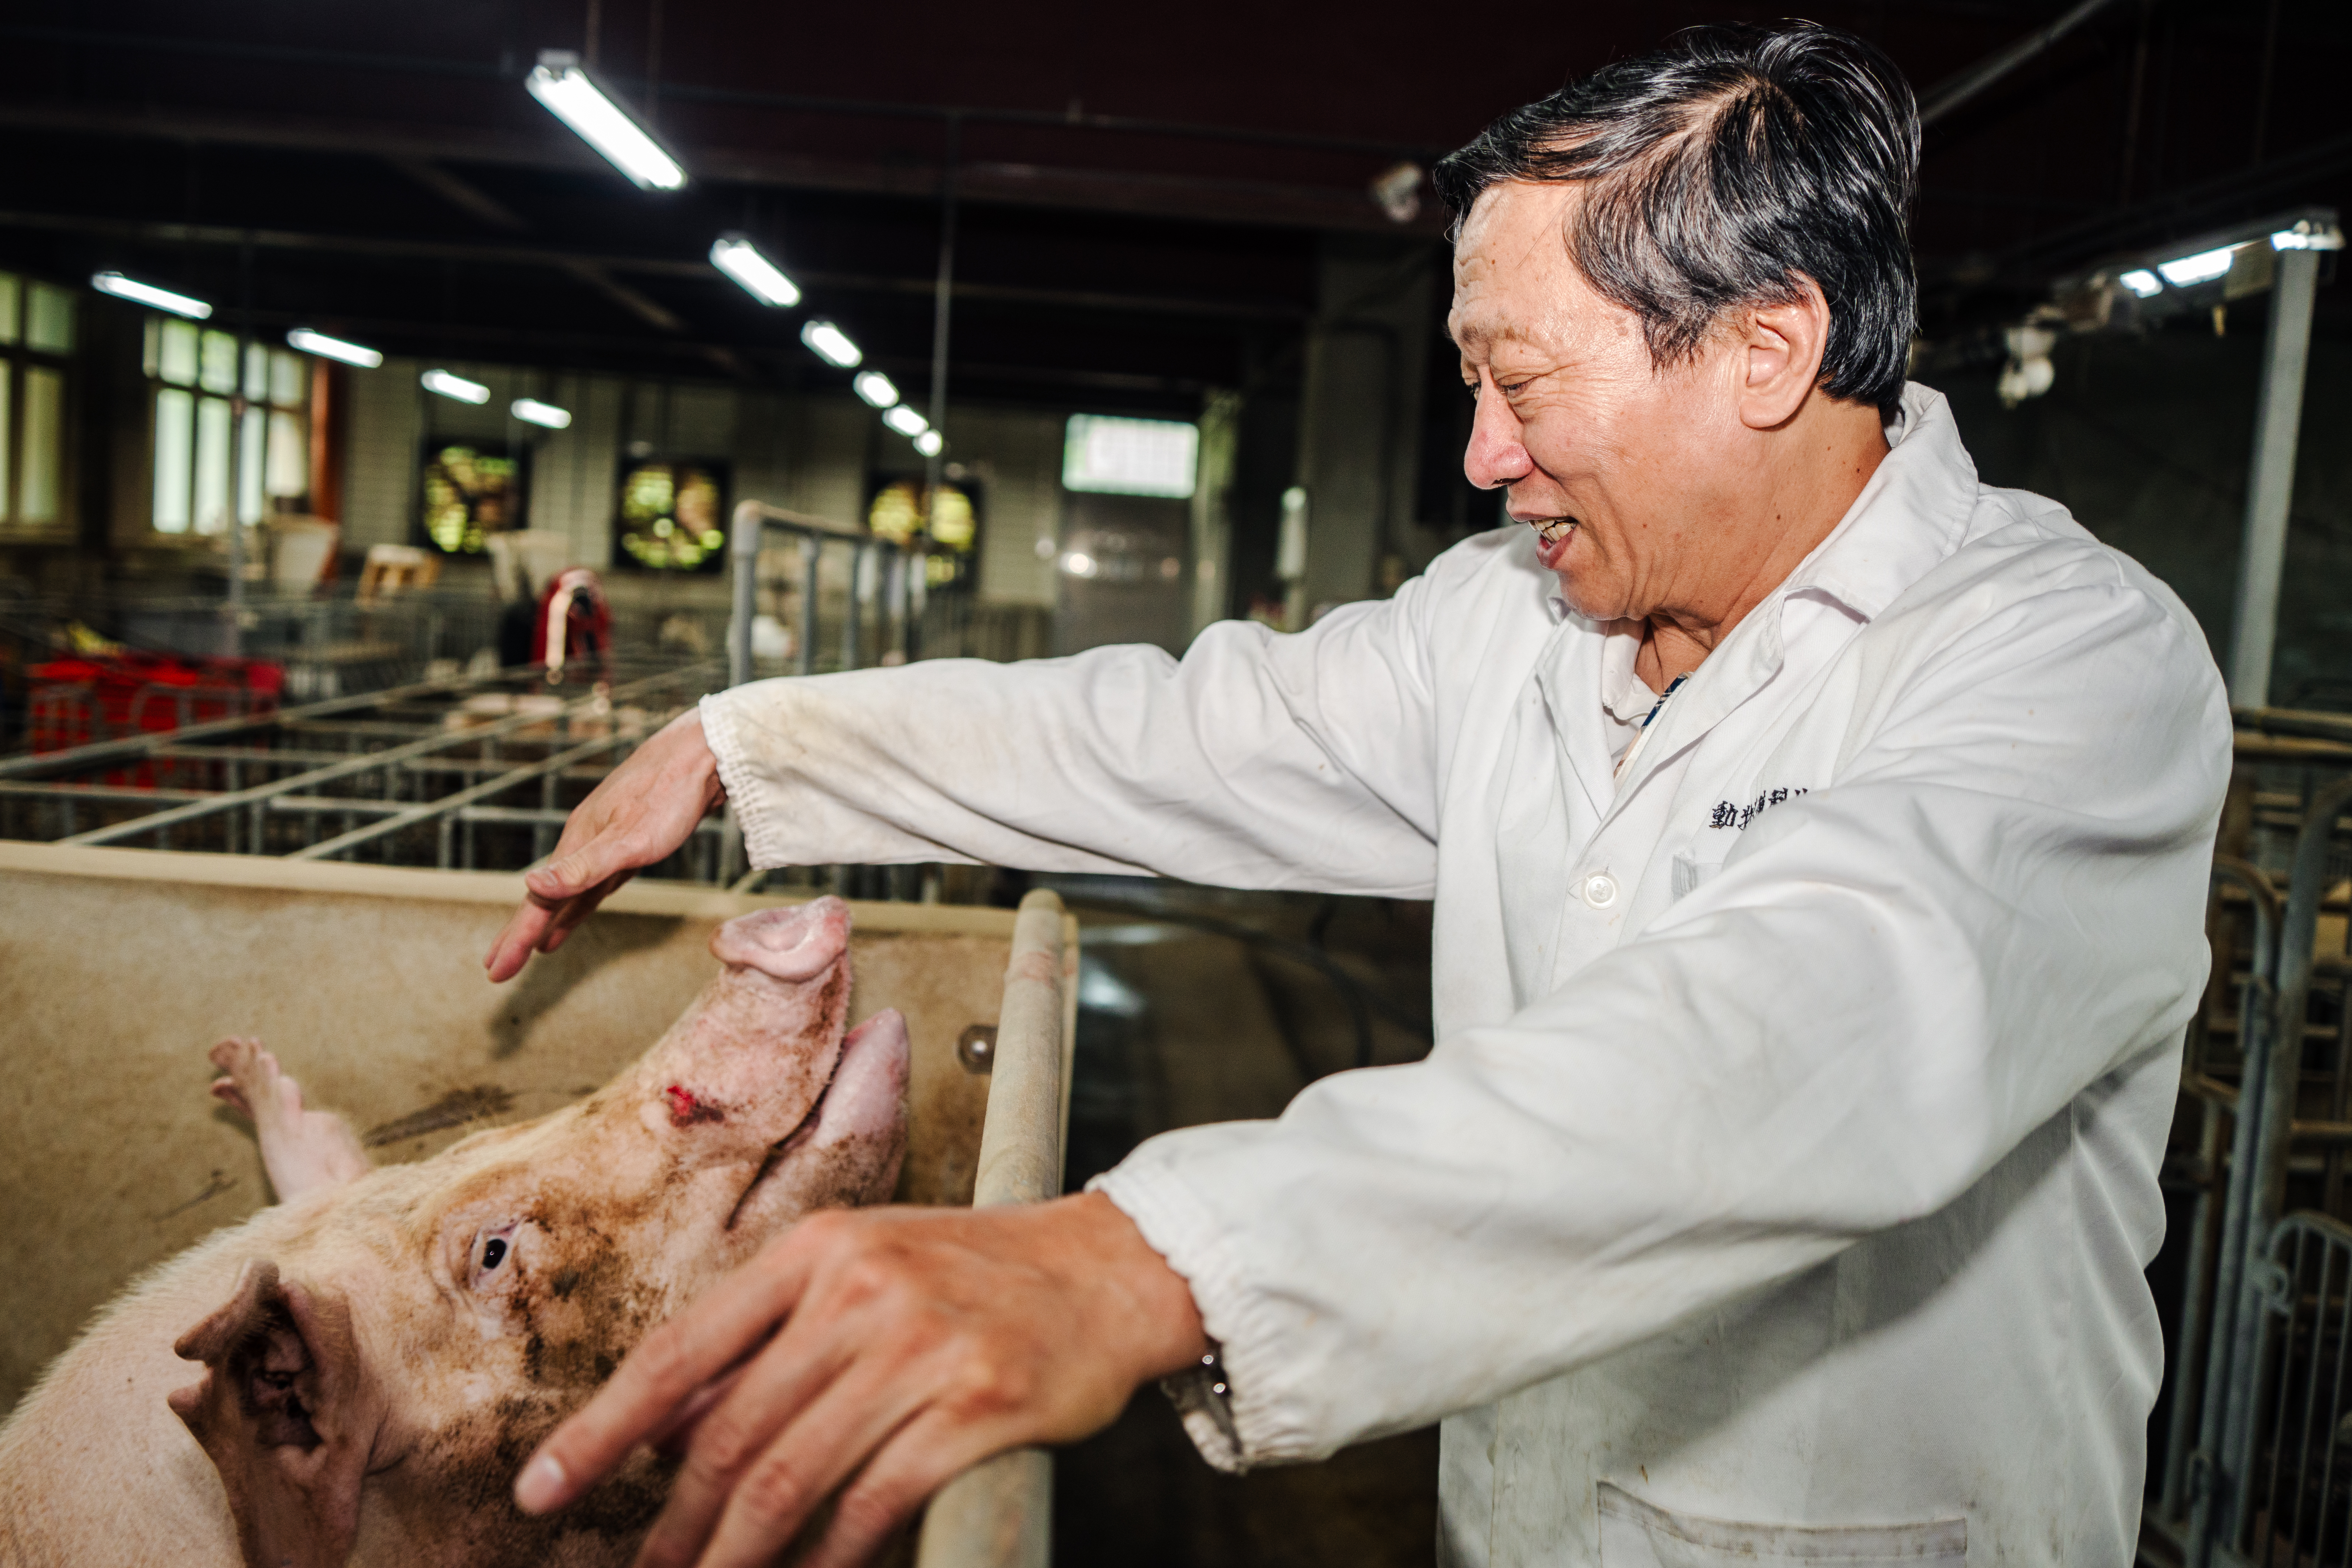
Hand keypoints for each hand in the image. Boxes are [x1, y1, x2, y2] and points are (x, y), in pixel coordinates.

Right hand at [485, 708, 726, 981]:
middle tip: (497, 969)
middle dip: (521, 934)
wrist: (702, 755)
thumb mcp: (627, 840)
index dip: (515, 939)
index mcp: (577, 846)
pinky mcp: (629, 842)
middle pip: (545, 899)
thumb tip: (530, 885)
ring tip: (533, 949)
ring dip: (550, 920)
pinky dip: (581, 904)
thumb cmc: (668, 796)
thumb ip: (582, 868)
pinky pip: (595, 884)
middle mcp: (583, 844)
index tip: (494, 973)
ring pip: (569, 892)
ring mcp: (605, 843)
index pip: (537, 903)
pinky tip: (575, 915)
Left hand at [513, 1191, 1209, 1567]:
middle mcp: (861, 1290)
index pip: (680, 1350)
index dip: (601, 1431)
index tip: (542, 1490)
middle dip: (672, 1526)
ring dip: (735, 1558)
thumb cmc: (976, 1275)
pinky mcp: (977, 1404)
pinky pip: (872, 1504)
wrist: (1112, 1269)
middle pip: (730, 1433)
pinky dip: (828, 1559)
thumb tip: (665, 1427)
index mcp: (819, 1249)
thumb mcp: (862, 1273)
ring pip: (789, 1479)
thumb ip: (766, 1343)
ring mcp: (921, 1347)